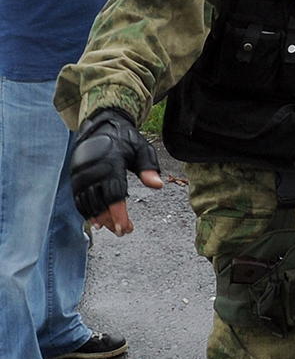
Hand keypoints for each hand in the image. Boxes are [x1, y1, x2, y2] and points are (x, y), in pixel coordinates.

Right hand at [70, 109, 164, 235]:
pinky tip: (96, 221)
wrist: (99, 126)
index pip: (114, 194)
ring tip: (114, 229)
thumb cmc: (125, 139)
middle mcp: (93, 170)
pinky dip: (86, 211)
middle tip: (124, 232)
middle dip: (112, 220)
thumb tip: (157, 185)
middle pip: (100, 203)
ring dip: (100, 218)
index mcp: (111, 164)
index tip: (125, 228)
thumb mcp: (142, 148)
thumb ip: (149, 167)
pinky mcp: (74, 177)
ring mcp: (81, 174)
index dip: (119, 213)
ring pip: (88, 203)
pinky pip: (78, 198)